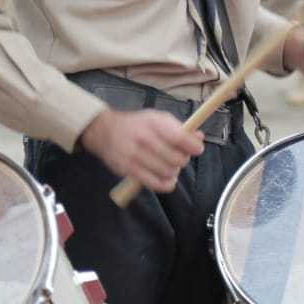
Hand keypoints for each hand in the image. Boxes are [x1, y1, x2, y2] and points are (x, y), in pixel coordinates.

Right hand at [79, 109, 204, 193]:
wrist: (104, 131)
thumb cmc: (136, 125)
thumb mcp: (157, 118)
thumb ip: (179, 128)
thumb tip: (199, 137)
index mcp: (154, 123)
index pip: (181, 138)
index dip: (194, 146)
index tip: (196, 149)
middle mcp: (145, 139)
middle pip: (177, 159)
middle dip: (183, 160)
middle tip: (178, 157)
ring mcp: (136, 156)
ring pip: (168, 172)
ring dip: (174, 171)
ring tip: (169, 165)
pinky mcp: (130, 171)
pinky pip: (156, 184)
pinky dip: (166, 184)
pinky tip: (166, 178)